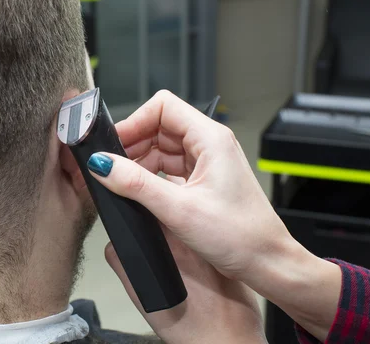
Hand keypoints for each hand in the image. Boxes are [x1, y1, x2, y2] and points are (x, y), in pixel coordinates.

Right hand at [88, 91, 340, 341]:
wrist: (266, 262)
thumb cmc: (240, 236)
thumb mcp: (178, 209)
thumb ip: (136, 184)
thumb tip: (103, 164)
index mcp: (211, 138)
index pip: (163, 107)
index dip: (135, 121)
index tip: (114, 143)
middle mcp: (209, 144)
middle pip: (159, 126)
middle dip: (133, 144)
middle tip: (111, 166)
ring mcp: (206, 162)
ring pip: (161, 148)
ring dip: (139, 163)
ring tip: (123, 184)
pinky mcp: (202, 179)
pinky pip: (168, 168)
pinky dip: (150, 177)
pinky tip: (139, 193)